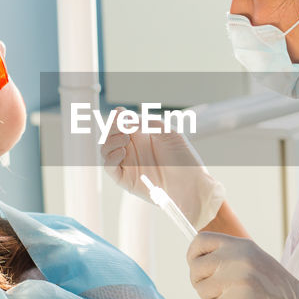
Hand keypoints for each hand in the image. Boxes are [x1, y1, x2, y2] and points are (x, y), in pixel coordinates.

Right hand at [100, 109, 225, 229]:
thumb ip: (146, 123)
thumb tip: (122, 115)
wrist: (192, 185)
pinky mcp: (125, 179)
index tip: (120, 113)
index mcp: (142, 135)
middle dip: (112, 127)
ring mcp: (127, 163)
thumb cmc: (185, 158)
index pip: (121, 122)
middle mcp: (132, 148)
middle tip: (121, 126)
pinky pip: (109, 168)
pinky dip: (110, 158)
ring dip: (110, 141)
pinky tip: (122, 152)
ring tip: (126, 139)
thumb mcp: (168, 133)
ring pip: (105, 149)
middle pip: (110, 134)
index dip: (117, 117)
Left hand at [186, 232, 298, 298]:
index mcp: (240, 245)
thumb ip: (227, 255)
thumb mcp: (252, 259)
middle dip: (201, 283)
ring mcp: (238, 279)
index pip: (199, 241)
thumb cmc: (273, 287)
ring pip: (202, 290)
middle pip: (195, 268)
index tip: (200, 268)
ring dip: (214, 298)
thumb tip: (196, 258)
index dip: (193, 256)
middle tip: (218, 290)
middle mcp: (237, 258)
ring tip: (236, 297)